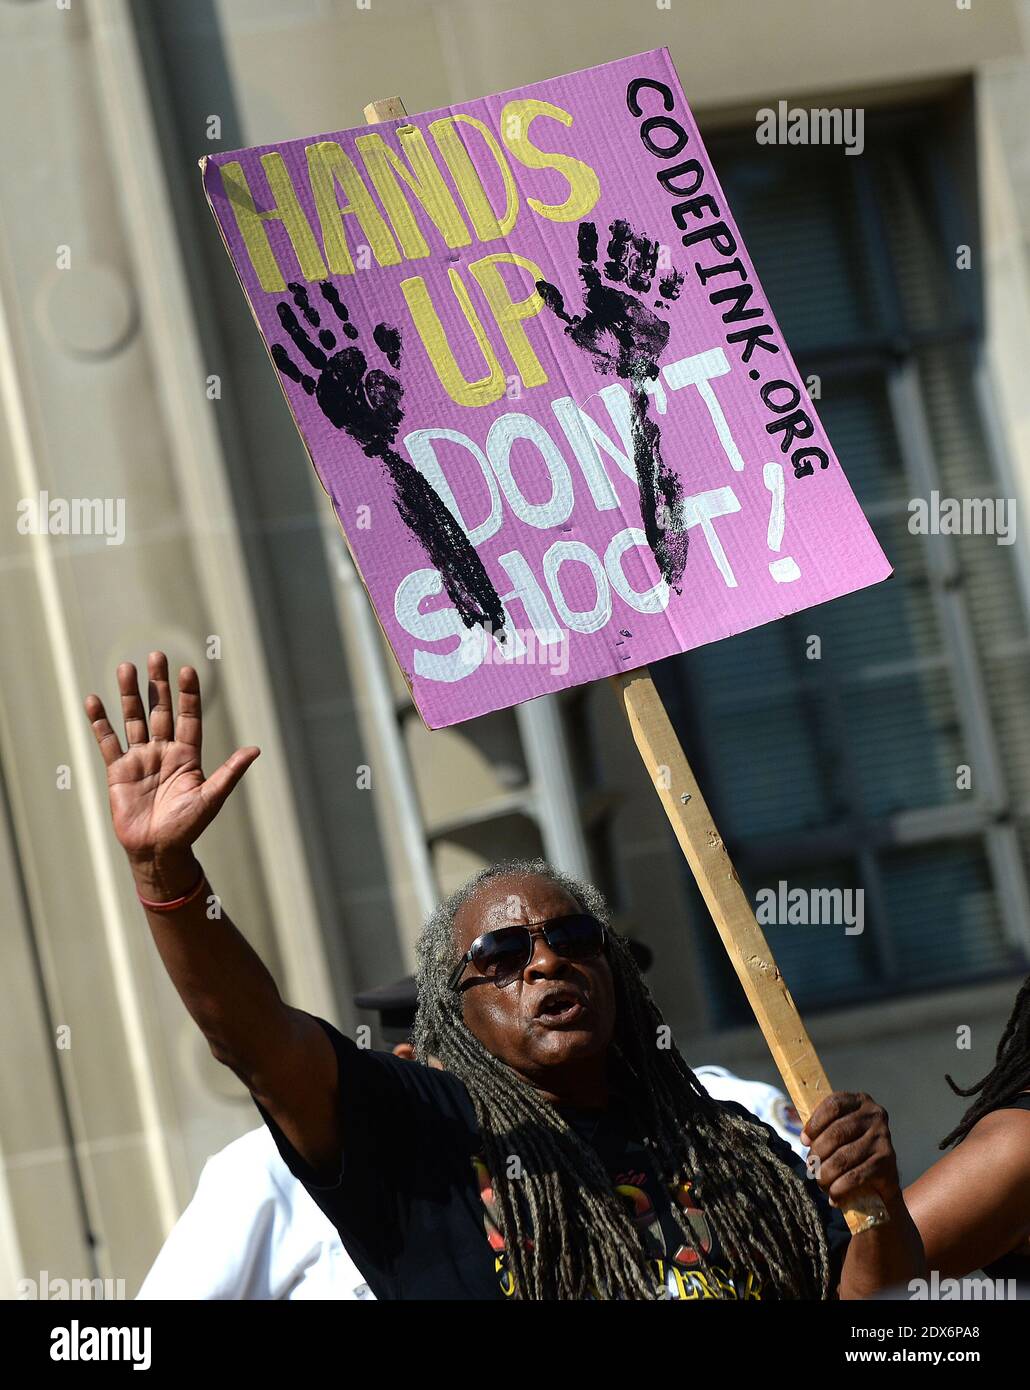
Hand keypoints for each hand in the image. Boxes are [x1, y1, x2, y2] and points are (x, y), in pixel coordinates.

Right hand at [84, 652, 258, 898]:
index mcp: (188, 755)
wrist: (158, 850)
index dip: (188, 694)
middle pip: (161, 710)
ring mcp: (141, 759)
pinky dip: (101, 722)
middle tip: (156, 656)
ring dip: (130, 695)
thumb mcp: (211, 797)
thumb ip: (230, 772)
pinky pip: (108, 741)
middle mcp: (164, 751)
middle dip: (158, 684)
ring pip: (134, 719)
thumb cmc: (188, 827)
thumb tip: (255, 749)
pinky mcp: (118, 771)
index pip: (188, 717)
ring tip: (126, 667)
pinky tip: (94, 701)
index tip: (188, 670)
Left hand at [801, 1091, 900, 1207]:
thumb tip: (805, 1138)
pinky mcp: (887, 1163)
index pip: (833, 1105)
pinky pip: (855, 1176)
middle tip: (811, 1168)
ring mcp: (884, 1138)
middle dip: (817, 1154)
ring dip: (825, 1174)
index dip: (814, 1123)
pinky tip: (834, 1197)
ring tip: (820, 1182)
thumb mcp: (839, 1132)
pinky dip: (840, 1189)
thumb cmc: (851, 1150)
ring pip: (843, 1157)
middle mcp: (875, 1115)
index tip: (804, 1141)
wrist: (881, 1182)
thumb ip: (823, 1128)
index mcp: (861, 1101)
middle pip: (836, 1133)